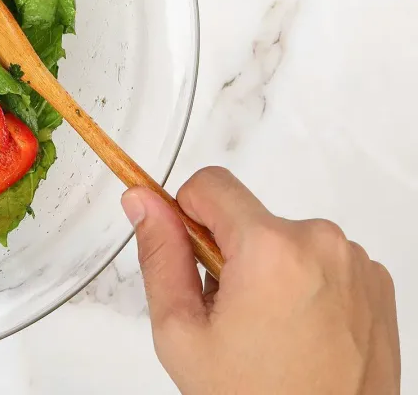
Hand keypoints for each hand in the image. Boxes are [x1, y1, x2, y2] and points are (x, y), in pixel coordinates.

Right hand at [124, 166, 398, 394]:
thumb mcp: (181, 332)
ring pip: (284, 240)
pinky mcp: (376, 283)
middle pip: (248, 218)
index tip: (186, 255)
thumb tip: (141, 202)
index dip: (186, 215)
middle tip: (228, 316)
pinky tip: (299, 332)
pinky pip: (322, 262)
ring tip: (267, 331)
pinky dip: (304, 287)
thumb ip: (159, 256)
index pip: (210, 183)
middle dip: (228, 255)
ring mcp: (356, 263)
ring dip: (268, 271)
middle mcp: (322, 243)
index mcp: (270, 248)